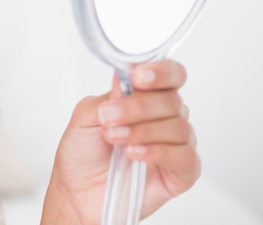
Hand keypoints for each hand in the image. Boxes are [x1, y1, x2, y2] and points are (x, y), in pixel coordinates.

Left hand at [41, 60, 200, 224]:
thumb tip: (123, 77)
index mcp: (145, 97)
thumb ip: (106, 98)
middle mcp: (165, 118)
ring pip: (178, 127)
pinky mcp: (182, 172)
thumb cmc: (83, 153)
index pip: (170, 75)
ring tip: (114, 138)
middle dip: (136, 107)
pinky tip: (134, 153)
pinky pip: (185, 157)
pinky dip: (157, 152)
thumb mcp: (84, 117)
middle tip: (108, 118)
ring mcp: (175, 145)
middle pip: (171, 100)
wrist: (77, 191)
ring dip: (141, 130)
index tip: (137, 77)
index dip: (160, 72)